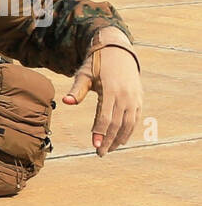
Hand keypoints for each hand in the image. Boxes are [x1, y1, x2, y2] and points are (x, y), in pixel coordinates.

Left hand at [62, 30, 142, 155]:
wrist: (118, 51)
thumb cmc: (96, 64)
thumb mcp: (84, 74)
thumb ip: (76, 90)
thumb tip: (65, 102)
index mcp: (110, 90)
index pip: (106, 116)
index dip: (100, 132)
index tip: (94, 145)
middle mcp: (124, 95)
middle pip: (117, 124)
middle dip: (109, 140)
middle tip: (100, 154)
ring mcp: (134, 97)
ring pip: (129, 123)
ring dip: (120, 138)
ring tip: (109, 150)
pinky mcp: (138, 98)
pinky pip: (135, 118)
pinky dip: (129, 131)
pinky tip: (121, 140)